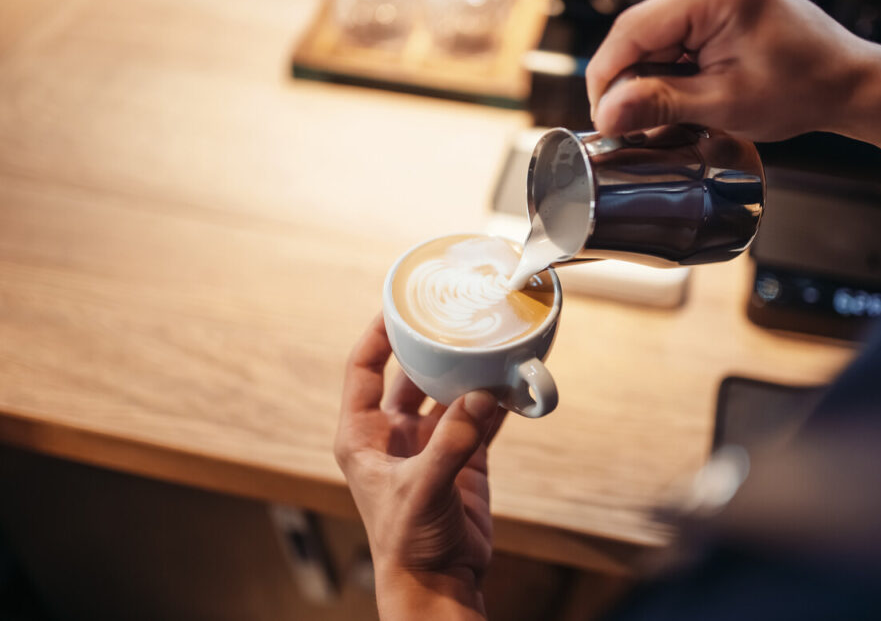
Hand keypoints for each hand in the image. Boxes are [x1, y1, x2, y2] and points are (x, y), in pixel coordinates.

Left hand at [334, 315, 504, 619]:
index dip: (376, 334)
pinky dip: (496, 402)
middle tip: (452, 317)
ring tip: (490, 345)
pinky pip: (480, 419)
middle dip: (430, 348)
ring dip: (468, 375)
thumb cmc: (407, 543)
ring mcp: (430, 445)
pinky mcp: (462, 459)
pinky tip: (513, 381)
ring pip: (449, 395)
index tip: (396, 303)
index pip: (362, 369)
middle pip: (409, 375)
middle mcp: (393, 435)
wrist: (438, 583)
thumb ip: (451, 442)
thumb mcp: (422, 489)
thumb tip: (482, 395)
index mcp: (363, 436)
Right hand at [586, 0, 869, 140]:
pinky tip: (685, 93)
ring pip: (651, 37)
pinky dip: (670, 67)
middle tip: (638, 127)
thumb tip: (607, 114)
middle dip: (633, 82)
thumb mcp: (724, 104)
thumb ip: (660, 104)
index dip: (608, 79)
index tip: (603, 120)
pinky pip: (670, 33)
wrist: (843, 80)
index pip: (632, 31)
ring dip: (652, 77)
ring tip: (672, 114)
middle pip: (639, 34)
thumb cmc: (801, 88)